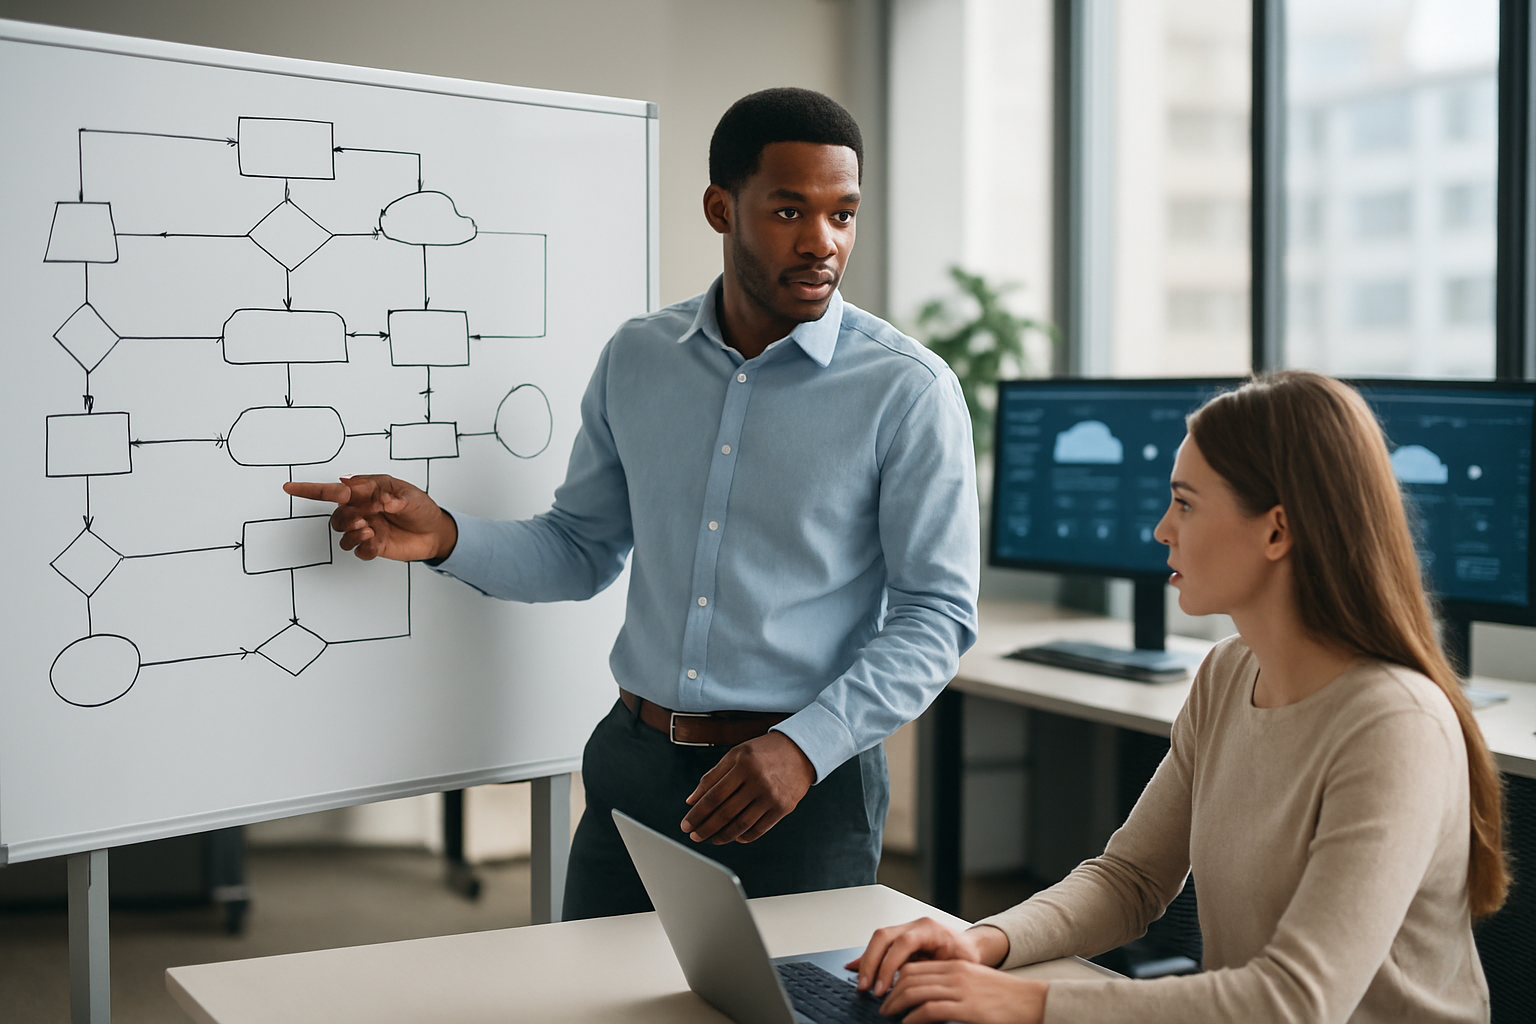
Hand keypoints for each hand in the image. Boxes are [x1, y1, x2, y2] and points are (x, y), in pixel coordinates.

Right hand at [283, 474, 456, 561]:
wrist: (436, 532)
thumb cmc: (421, 508)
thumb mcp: (410, 496)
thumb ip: (390, 496)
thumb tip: (371, 493)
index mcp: (367, 493)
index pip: (334, 491)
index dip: (310, 490)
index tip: (290, 487)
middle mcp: (362, 511)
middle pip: (336, 515)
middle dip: (343, 517)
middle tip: (363, 518)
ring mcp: (367, 529)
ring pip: (342, 533)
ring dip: (350, 533)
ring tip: (369, 529)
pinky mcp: (373, 547)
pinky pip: (358, 551)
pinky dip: (363, 548)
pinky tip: (376, 543)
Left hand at [679, 731, 815, 843]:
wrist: (801, 750)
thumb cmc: (764, 751)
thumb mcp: (736, 755)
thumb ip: (712, 776)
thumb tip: (692, 800)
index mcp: (743, 764)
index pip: (713, 796)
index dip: (697, 813)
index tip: (686, 824)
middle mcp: (758, 780)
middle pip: (725, 812)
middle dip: (706, 828)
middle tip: (695, 836)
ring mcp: (772, 796)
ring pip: (741, 824)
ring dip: (723, 835)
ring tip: (712, 838)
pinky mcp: (783, 807)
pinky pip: (759, 828)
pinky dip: (744, 836)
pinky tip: (735, 837)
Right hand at [847, 920, 1008, 996]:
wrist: (971, 946)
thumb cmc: (967, 956)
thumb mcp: (955, 967)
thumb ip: (932, 974)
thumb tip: (912, 990)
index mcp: (930, 929)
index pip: (903, 943)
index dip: (889, 966)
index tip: (883, 988)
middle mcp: (915, 926)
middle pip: (883, 936)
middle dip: (870, 962)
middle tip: (865, 986)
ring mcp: (906, 929)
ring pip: (878, 939)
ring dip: (867, 962)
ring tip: (862, 984)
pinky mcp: (900, 938)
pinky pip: (880, 945)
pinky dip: (868, 958)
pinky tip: (856, 967)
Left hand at [879, 960, 1046, 1023]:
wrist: (1032, 1001)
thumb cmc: (1006, 996)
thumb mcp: (975, 983)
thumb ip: (953, 985)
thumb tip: (928, 998)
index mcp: (956, 966)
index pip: (915, 966)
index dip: (895, 978)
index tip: (888, 990)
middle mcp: (955, 974)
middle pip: (910, 977)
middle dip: (891, 992)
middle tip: (883, 1005)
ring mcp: (960, 990)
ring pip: (915, 991)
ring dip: (896, 1004)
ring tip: (889, 1014)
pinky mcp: (967, 1008)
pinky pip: (930, 1009)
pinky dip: (913, 1017)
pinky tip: (907, 1023)